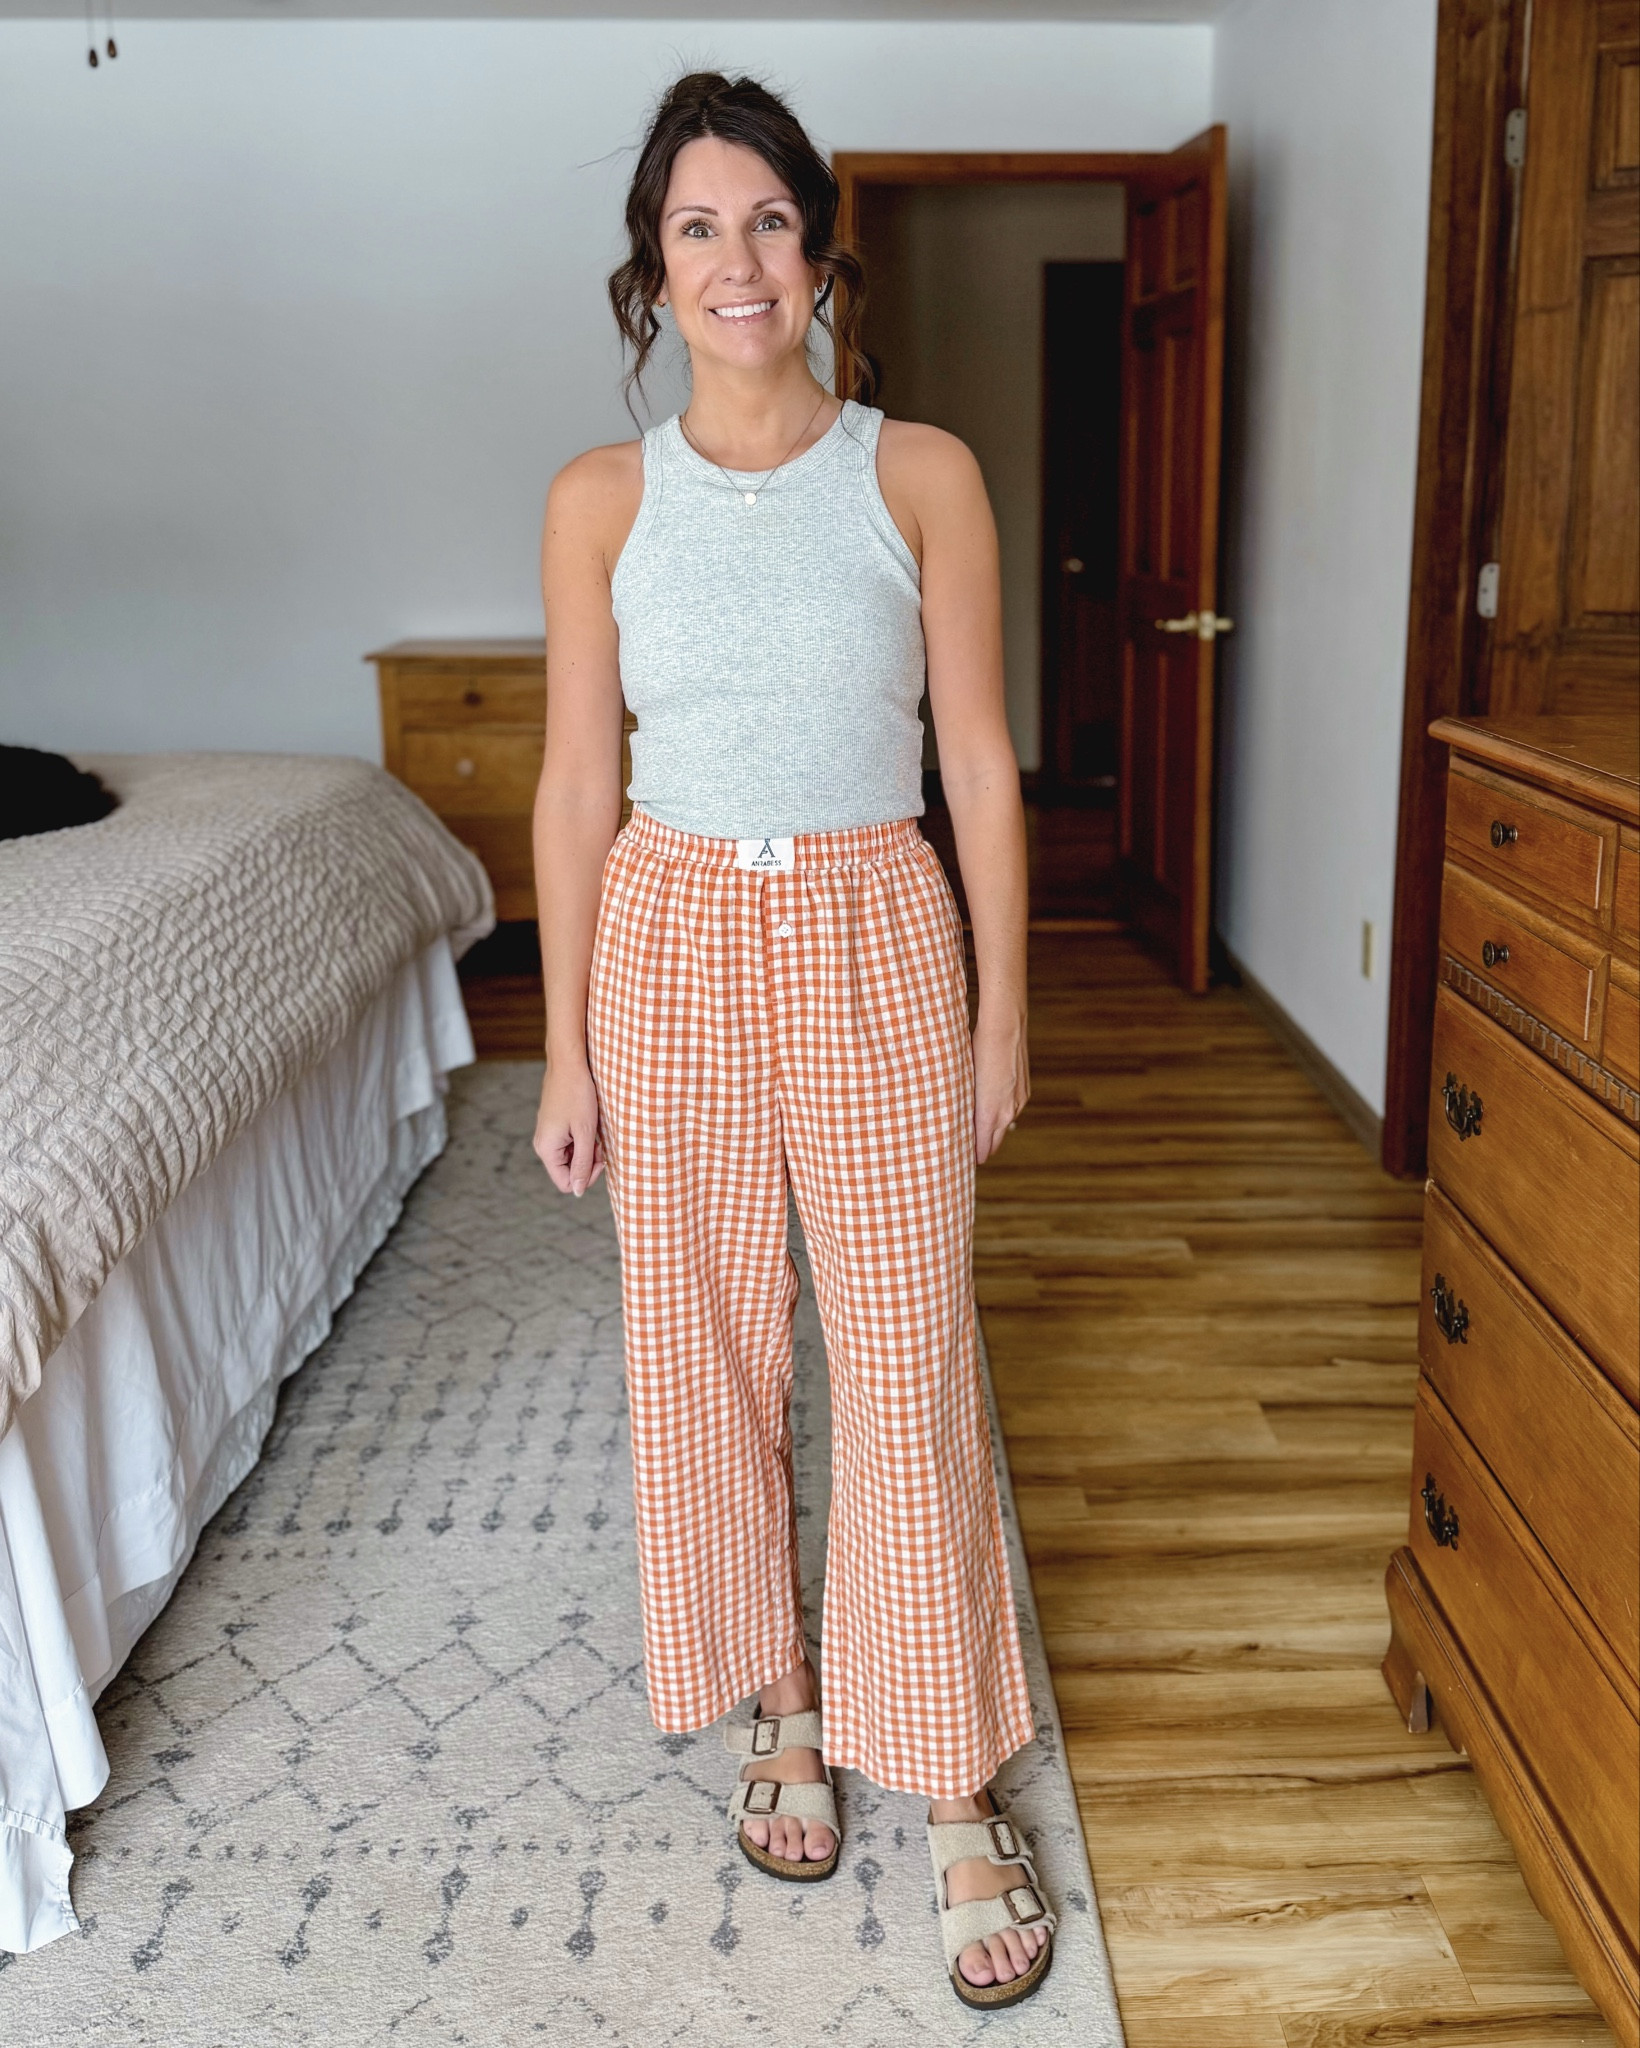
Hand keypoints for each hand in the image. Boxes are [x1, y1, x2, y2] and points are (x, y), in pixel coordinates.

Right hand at [534, 1053, 603, 1195]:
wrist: (569, 1064)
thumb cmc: (578, 1095)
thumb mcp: (585, 1133)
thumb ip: (581, 1164)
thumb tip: (577, 1192)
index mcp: (546, 1149)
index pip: (566, 1183)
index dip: (586, 1177)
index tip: (600, 1159)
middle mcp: (543, 1145)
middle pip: (568, 1171)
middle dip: (588, 1162)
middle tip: (600, 1144)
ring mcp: (548, 1135)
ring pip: (571, 1157)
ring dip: (587, 1150)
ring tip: (596, 1133)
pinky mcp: (554, 1126)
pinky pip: (569, 1144)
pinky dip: (582, 1139)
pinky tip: (589, 1125)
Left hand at [972, 1008, 1028, 1164]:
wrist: (1005, 1028)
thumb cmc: (979, 1052)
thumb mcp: (966, 1081)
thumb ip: (964, 1106)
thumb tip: (954, 1120)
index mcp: (991, 1114)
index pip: (982, 1148)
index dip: (972, 1157)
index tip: (960, 1163)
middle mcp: (1008, 1112)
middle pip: (994, 1143)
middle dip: (981, 1149)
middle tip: (964, 1154)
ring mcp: (1019, 1102)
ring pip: (1003, 1127)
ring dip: (991, 1132)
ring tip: (975, 1134)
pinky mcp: (1024, 1091)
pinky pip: (1010, 1111)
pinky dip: (1000, 1115)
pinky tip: (990, 1110)